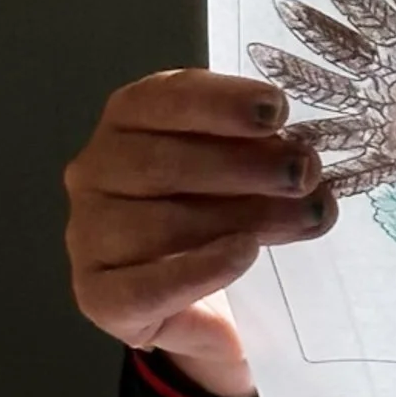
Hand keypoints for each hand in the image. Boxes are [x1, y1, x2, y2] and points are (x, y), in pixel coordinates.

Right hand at [64, 70, 335, 396]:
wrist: (188, 293)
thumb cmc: (217, 209)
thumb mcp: (240, 168)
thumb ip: (259, 153)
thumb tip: (302, 161)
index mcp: (127, 122)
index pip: (160, 99)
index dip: (219, 102)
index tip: (276, 111)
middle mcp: (95, 172)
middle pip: (163, 164)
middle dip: (247, 167)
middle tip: (307, 173)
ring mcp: (88, 236)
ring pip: (160, 224)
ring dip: (244, 218)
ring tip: (307, 216)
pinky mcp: (97, 296)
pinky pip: (145, 287)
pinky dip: (201, 270)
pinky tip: (245, 254)